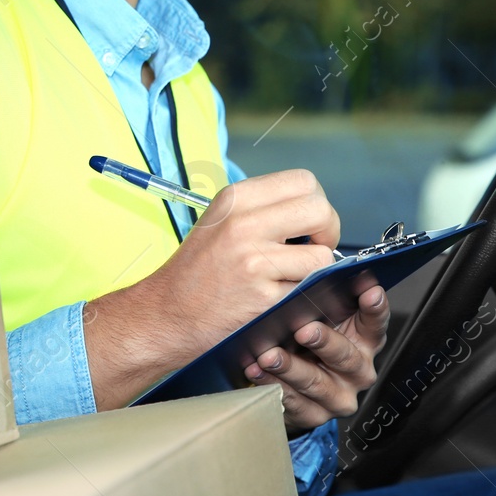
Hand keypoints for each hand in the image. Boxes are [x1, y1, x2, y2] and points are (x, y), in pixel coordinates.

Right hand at [81, 168, 341, 409]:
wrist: (168, 314)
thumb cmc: (197, 272)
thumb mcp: (221, 221)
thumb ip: (263, 210)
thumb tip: (313, 213)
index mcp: (235, 198)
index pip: (303, 181)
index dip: (315, 204)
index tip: (306, 226)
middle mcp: (243, 223)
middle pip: (320, 210)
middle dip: (327, 232)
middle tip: (311, 250)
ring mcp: (254, 260)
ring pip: (321, 255)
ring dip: (314, 271)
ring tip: (288, 278)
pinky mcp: (263, 296)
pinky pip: (308, 290)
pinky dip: (301, 296)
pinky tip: (277, 297)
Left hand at [243, 285, 389, 431]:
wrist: (288, 382)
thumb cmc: (303, 340)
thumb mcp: (316, 317)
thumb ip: (319, 299)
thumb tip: (312, 271)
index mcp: (363, 340)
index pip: (375, 322)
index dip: (375, 307)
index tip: (368, 291)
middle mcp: (357, 369)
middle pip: (346, 356)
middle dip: (325, 342)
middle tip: (304, 330)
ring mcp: (338, 395)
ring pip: (316, 382)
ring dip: (291, 367)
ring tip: (268, 355)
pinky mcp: (315, 414)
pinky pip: (294, 401)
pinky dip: (273, 384)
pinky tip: (256, 371)